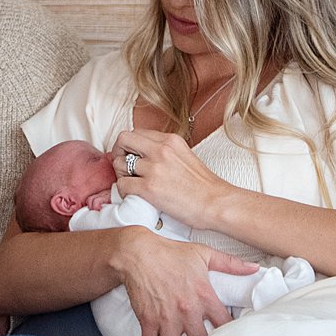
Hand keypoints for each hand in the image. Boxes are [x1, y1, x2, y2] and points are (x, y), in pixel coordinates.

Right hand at [112, 228, 260, 335]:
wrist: (138, 253)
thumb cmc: (170, 253)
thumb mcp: (204, 254)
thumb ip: (231, 263)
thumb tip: (255, 267)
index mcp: (204, 295)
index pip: (225, 323)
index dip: (232, 335)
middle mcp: (187, 310)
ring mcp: (166, 318)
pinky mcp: (148, 321)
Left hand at [114, 127, 233, 230]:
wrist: (216, 203)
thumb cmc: (203, 186)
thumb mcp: (185, 155)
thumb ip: (165, 151)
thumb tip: (144, 154)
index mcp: (170, 140)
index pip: (136, 132)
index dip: (129, 146)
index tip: (131, 157)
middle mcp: (160, 149)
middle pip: (123, 139)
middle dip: (118, 153)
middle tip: (124, 168)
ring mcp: (154, 168)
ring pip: (118, 163)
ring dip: (121, 174)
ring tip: (133, 184)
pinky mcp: (149, 188)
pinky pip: (121, 185)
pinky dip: (124, 191)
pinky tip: (135, 196)